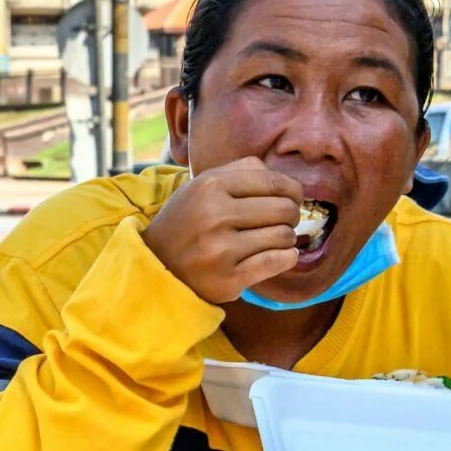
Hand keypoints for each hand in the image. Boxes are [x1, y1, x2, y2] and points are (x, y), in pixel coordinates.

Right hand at [140, 158, 307, 303]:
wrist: (156, 266)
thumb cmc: (187, 222)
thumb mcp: (201, 186)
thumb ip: (241, 171)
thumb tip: (285, 181)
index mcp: (211, 186)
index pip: (273, 181)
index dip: (293, 190)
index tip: (294, 198)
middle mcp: (215, 215)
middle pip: (283, 209)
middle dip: (291, 215)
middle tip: (284, 221)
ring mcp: (221, 250)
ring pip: (283, 236)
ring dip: (287, 238)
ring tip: (275, 239)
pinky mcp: (229, 279)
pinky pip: (277, 262)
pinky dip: (287, 258)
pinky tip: (282, 255)